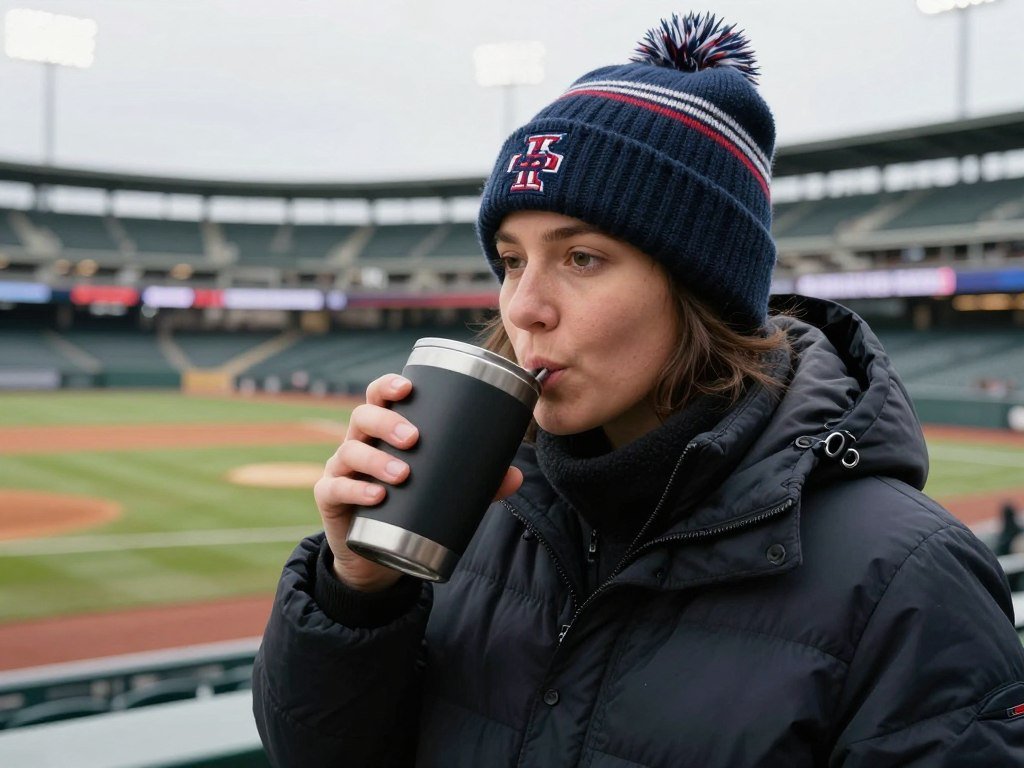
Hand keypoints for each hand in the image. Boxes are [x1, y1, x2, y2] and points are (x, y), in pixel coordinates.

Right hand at [314, 373, 523, 591]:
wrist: (376, 554)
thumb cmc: (408, 505)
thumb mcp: (441, 490)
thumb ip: (477, 483)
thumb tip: (516, 476)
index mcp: (383, 431)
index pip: (379, 396)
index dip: (388, 385)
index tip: (408, 386)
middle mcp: (359, 443)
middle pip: (362, 416)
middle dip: (386, 422)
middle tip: (413, 438)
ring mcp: (341, 469)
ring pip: (350, 451)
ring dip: (376, 459)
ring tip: (402, 474)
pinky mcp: (330, 499)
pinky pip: (335, 488)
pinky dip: (355, 489)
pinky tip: (375, 496)